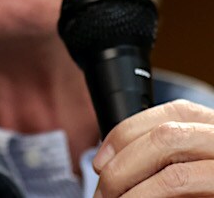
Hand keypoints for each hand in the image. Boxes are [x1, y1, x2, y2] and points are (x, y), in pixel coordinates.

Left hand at [93, 99, 213, 196]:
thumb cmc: (208, 184)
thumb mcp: (194, 160)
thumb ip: (167, 155)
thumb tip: (111, 164)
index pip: (167, 114)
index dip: (124, 134)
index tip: (100, 161)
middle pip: (165, 139)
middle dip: (123, 166)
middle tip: (104, 193)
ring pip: (176, 177)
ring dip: (136, 193)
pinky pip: (187, 192)